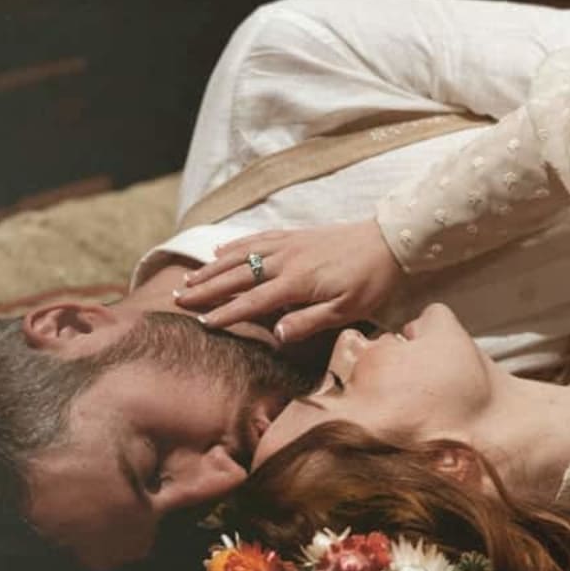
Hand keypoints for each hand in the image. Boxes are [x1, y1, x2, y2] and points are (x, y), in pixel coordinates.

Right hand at [176, 220, 402, 344]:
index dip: (226, 313)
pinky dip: (235, 245)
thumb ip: (309, 322)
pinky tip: (219, 250)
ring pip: (241, 255)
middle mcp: (286, 260)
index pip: (253, 301)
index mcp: (297, 283)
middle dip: (207, 288)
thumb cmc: (371, 280)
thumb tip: (276, 336)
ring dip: (213, 267)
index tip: (202, 323)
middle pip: (237, 276)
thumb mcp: (346, 310)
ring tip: (190, 278)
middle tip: (179, 299)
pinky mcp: (295, 234)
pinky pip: (257, 238)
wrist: (390, 240)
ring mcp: (288, 244)